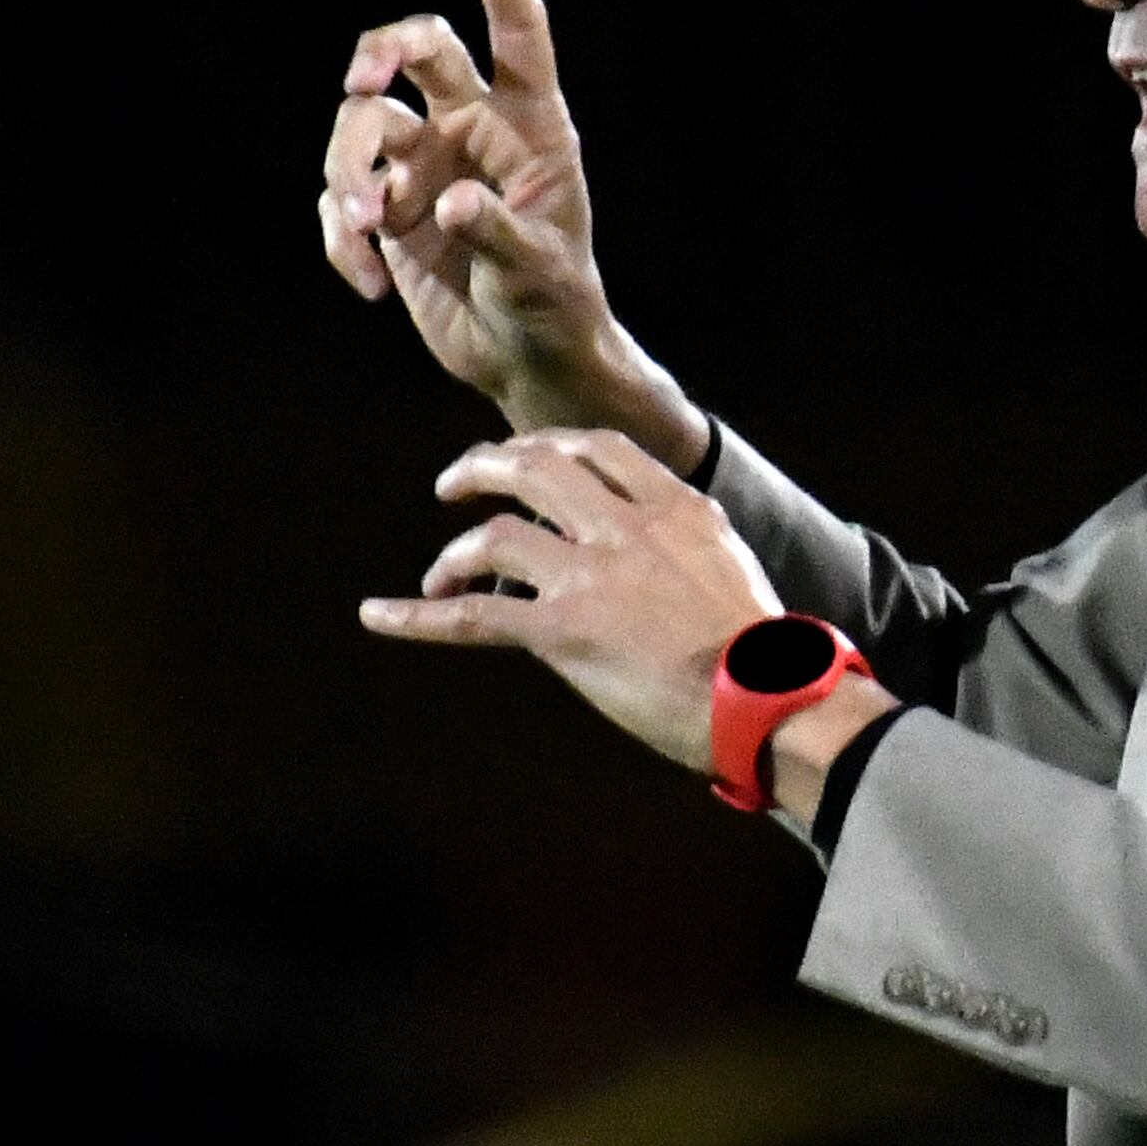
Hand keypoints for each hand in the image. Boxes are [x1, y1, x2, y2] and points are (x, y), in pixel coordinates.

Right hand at [319, 0, 703, 463]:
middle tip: (362, 83)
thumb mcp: (539, 274)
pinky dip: (342, 238)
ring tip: (365, 227)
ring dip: (347, 170)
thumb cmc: (553, 306)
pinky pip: (338, 200)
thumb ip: (499, 234)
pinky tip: (372, 285)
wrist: (525, 359)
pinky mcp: (385, 210)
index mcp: (530, 126)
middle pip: (418, 52)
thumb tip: (453, 202)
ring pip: (361, 126)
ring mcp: (423, 165)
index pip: (515, 35)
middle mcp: (471, 130)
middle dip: (382, 53)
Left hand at [363, 429, 787, 774]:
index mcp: (673, 507)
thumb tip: (650, 544)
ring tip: (437, 573)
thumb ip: (683, 539)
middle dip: (483, 467)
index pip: (595, 448)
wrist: (766, 700)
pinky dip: (420, 616)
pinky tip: (380, 615)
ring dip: (455, 553)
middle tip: (453, 485)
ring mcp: (591, 576)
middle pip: (534, 468)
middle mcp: (625, 528)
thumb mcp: (727, 566)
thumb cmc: (758, 651)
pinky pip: (476, 616)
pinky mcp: (564, 632)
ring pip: (496, 537)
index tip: (523, 456)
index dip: (546, 445)